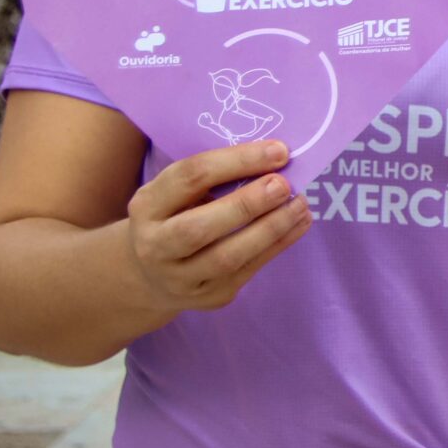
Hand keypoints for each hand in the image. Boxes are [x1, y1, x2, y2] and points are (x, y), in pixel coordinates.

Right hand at [124, 138, 310, 313]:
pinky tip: (299, 223)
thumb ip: (212, 177)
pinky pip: (248, 270)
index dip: (236, 161)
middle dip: (247, 204)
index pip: (189, 178)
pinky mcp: (210, 296)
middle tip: (283, 185)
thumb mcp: (176, 192)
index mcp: (146, 206)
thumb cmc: (173, 217)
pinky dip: (279, 244)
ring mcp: (181, 278)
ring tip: (300, 205)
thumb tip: (274, 159)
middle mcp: (155, 245)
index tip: (278, 151)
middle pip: (198, 228)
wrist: (151, 275)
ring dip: (270, 228)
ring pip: (227, 257)